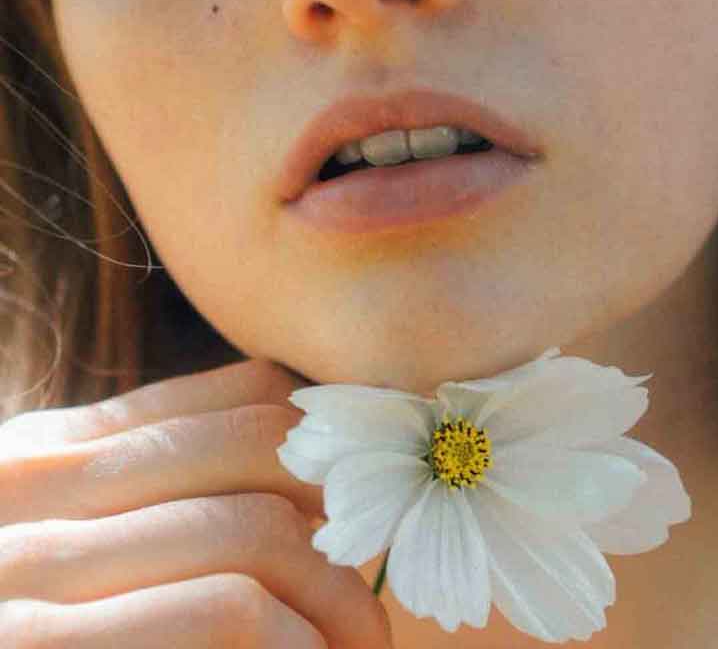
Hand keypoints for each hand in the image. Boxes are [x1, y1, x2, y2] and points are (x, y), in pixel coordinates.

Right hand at [0, 358, 392, 646]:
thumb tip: (281, 450)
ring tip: (359, 648)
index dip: (328, 449)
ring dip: (336, 597)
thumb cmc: (22, 620)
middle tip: (377, 594)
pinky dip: (292, 643)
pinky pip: (222, 611)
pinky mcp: (39, 647)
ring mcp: (32, 572)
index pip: (237, 397)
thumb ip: (140, 493)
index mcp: (48, 454)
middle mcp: (36, 492)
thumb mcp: (50, 542)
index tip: (364, 514)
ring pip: (252, 531)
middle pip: (257, 448)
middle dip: (348, 516)